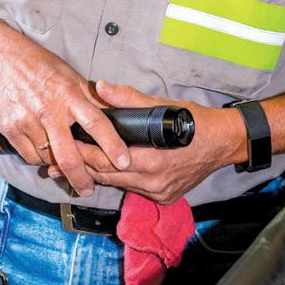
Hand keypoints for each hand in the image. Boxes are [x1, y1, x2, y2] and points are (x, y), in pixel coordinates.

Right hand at [0, 31, 131, 196]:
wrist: (4, 58)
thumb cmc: (41, 66)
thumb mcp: (72, 77)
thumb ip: (91, 99)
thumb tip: (114, 116)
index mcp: (69, 95)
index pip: (96, 123)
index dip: (112, 144)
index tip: (123, 161)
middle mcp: (49, 110)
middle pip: (69, 155)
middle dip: (81, 178)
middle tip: (88, 189)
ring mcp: (27, 120)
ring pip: (48, 159)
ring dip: (57, 165)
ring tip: (62, 160)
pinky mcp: (10, 128)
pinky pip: (29, 156)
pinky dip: (39, 158)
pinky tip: (43, 149)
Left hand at [81, 81, 247, 203]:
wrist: (224, 142)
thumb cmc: (194, 122)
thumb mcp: (162, 105)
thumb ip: (129, 99)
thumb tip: (101, 87)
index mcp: (152, 161)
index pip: (105, 161)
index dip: (83, 153)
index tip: (66, 145)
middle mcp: (154, 182)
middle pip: (108, 177)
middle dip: (84, 167)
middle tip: (60, 161)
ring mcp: (160, 192)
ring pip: (119, 185)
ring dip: (99, 174)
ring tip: (77, 165)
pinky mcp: (165, 197)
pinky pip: (134, 189)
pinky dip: (120, 179)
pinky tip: (108, 170)